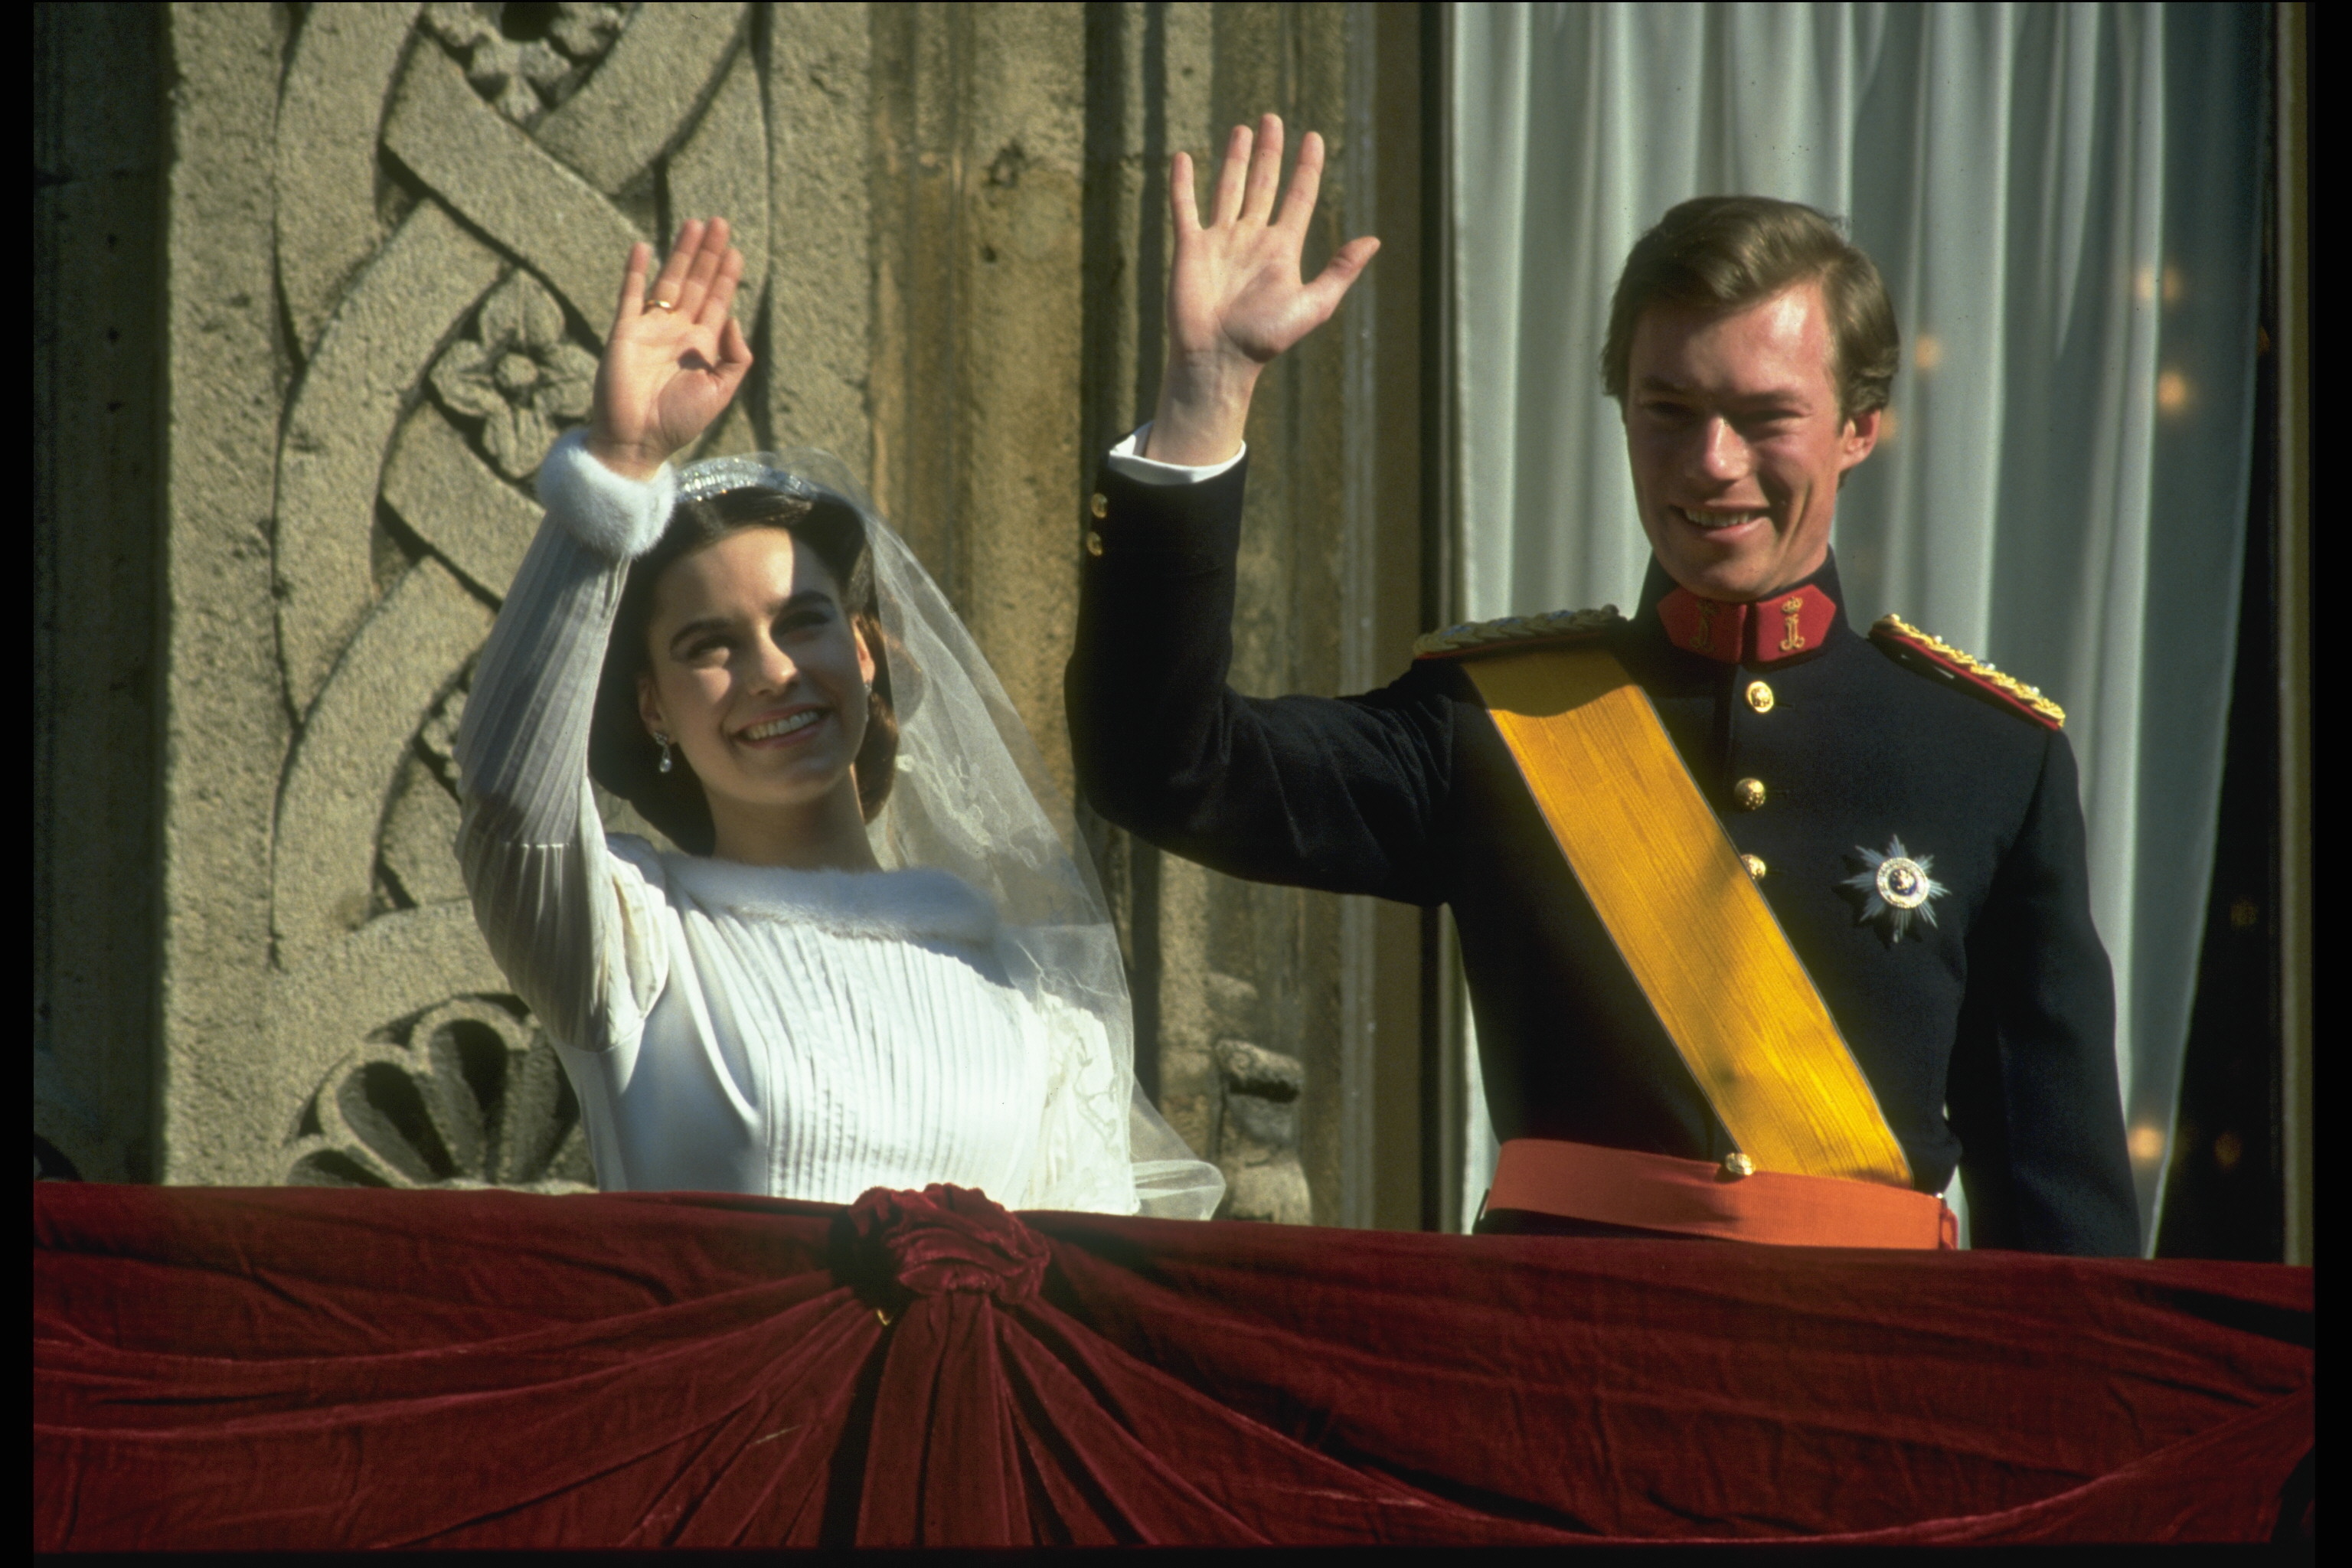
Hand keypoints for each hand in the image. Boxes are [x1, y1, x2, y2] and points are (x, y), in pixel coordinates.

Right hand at [588, 218, 751, 479]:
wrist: (637, 439)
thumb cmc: (679, 421)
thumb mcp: (720, 392)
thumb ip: (735, 358)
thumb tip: (734, 317)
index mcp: (703, 346)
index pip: (717, 301)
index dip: (727, 275)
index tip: (736, 250)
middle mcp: (677, 332)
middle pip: (696, 282)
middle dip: (708, 254)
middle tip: (720, 222)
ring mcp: (650, 328)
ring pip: (668, 281)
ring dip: (681, 253)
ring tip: (694, 224)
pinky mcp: (624, 331)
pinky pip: (630, 294)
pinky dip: (636, 271)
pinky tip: (644, 248)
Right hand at [1146, 115, 1378, 464]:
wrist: (1219, 358)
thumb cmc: (1265, 339)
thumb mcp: (1312, 304)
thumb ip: (1339, 271)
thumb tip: (1374, 240)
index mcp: (1282, 248)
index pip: (1298, 197)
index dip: (1306, 168)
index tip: (1313, 138)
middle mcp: (1251, 238)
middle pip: (1264, 184)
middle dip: (1270, 152)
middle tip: (1274, 119)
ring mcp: (1220, 241)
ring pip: (1228, 188)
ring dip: (1235, 159)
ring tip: (1243, 129)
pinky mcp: (1190, 249)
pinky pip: (1185, 208)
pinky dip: (1183, 184)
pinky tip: (1184, 158)